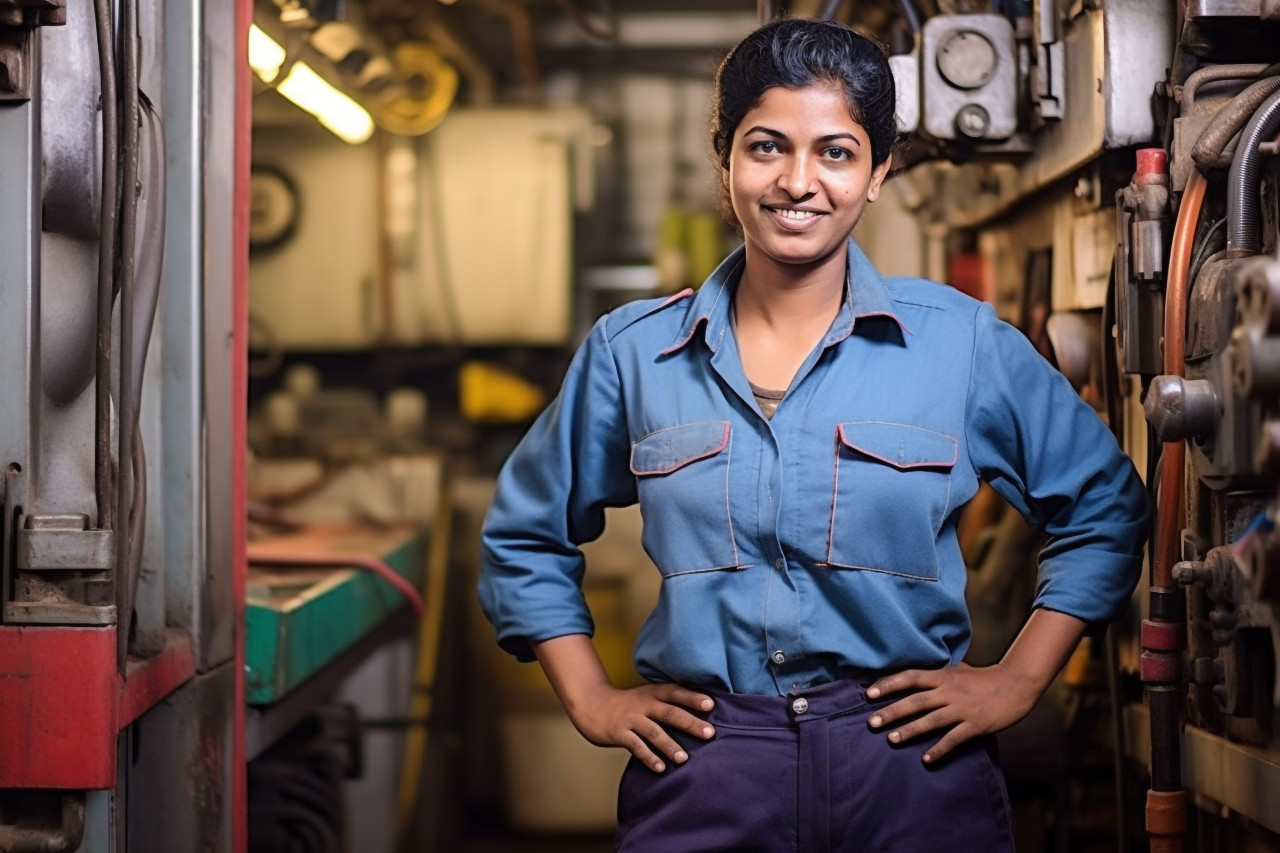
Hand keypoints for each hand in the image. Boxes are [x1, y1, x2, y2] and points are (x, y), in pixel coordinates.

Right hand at [565, 682, 715, 773]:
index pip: (676, 692)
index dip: (693, 697)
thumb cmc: (627, 704)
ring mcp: (631, 719)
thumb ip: (667, 703)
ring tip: (684, 759)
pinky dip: (649, 757)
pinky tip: (660, 768)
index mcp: (653, 693)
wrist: (591, 704)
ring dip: (670, 745)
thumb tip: (701, 716)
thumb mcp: (646, 696)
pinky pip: (636, 746)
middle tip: (709, 733)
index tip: (711, 704)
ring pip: (653, 732)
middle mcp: (643, 704)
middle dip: (690, 723)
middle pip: (670, 713)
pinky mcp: (619, 733)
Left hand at [865, 663, 1039, 763]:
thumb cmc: (983, 678)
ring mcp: (962, 708)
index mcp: (943, 675)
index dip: (888, 684)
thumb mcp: (958, 669)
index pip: (910, 677)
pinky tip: (926, 759)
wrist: (1016, 684)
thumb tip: (912, 674)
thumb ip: (937, 672)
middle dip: (892, 712)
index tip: (868, 693)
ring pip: (931, 720)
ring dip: (910, 730)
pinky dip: (939, 749)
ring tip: (891, 739)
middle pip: (915, 701)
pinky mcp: (975, 724)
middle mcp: (949, 691)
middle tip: (871, 722)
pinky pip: (954, 739)